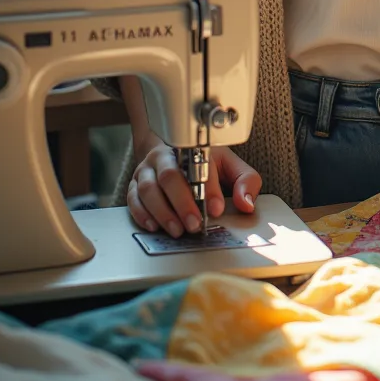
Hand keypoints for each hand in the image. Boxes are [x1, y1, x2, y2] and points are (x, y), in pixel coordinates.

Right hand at [127, 133, 261, 235]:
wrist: (170, 152)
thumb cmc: (203, 163)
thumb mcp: (230, 166)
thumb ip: (245, 181)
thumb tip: (246, 203)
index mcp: (193, 149)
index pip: (201, 166)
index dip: (209, 189)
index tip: (216, 208)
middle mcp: (166, 157)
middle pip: (170, 176)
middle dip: (182, 203)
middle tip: (195, 224)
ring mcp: (147, 169)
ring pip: (148, 188)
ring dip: (162, 212)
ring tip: (177, 230)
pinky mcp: (134, 184)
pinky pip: (133, 198)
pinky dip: (141, 214)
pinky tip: (154, 226)